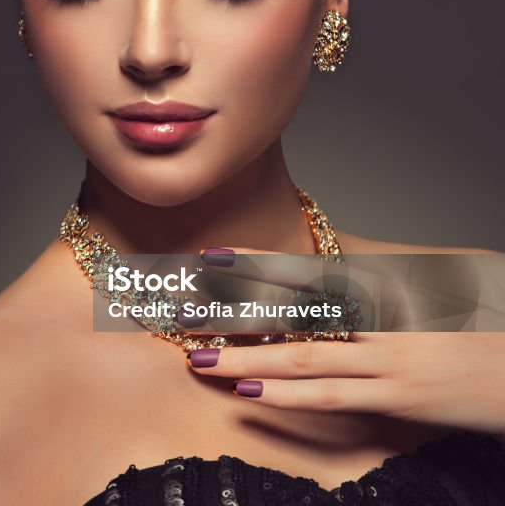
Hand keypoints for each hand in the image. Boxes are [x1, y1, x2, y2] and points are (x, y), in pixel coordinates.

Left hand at [186, 248, 504, 434]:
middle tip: (180, 310)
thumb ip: (374, 280)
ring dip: (243, 357)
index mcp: (383, 282)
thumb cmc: (479, 323)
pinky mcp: (398, 396)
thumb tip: (327, 272)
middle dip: (230, 310)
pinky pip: (332, 395)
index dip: (253, 263)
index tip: (208, 258)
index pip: (304, 269)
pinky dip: (288, 395)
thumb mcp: (428, 286)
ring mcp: (387, 357)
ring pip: (300, 355)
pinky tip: (250, 393)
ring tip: (196, 357)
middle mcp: (379, 314)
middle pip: (289, 309)